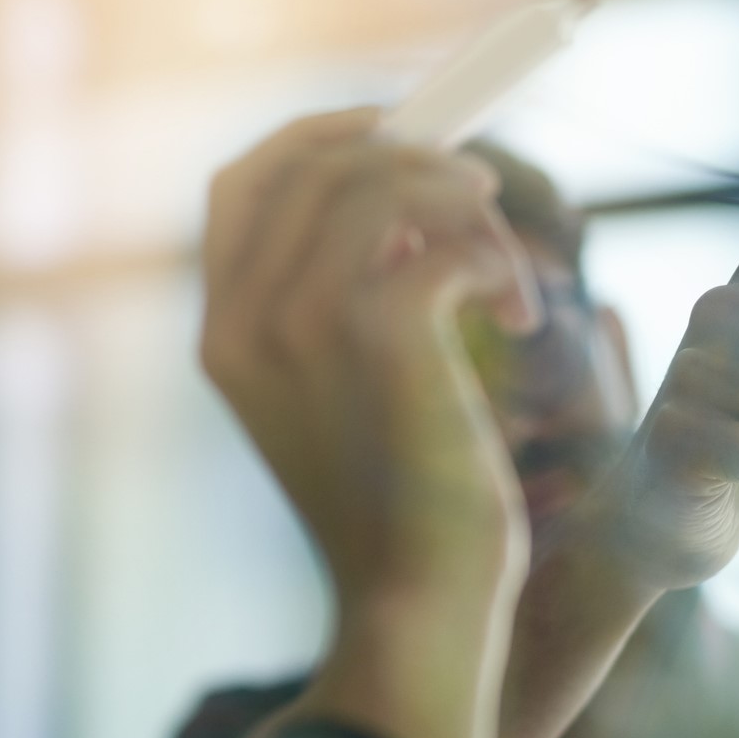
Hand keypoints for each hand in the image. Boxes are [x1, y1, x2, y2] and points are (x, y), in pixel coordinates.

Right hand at [200, 109, 543, 737]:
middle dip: (408, 152)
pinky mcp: (377, 338)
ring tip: (505, 273)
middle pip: (311, 161)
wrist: (413, 604)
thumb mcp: (342, 393)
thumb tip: (402, 200)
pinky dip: (497, 261)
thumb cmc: (396, 506)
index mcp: (221, 335)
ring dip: (465, 205)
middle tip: (479, 190)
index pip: (239, 182)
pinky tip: (517, 319)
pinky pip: (442, 237)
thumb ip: (337, 299)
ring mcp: (298, 327)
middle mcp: (240, 323)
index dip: (316, 137)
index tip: (392, 133)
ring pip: (380, 181)